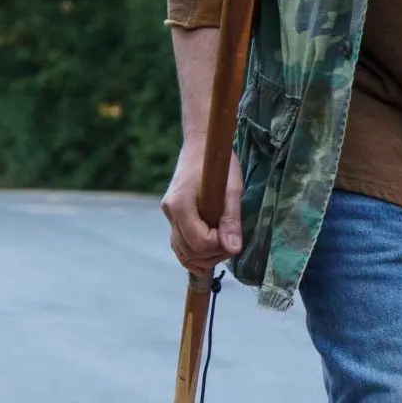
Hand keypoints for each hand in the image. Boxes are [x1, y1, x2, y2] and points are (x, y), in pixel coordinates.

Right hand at [161, 143, 244, 274]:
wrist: (201, 145)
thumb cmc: (217, 163)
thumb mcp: (231, 189)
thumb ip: (231, 220)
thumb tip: (233, 249)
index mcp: (180, 205)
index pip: (199, 242)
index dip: (218, 245)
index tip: (232, 234)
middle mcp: (169, 213)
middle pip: (189, 251)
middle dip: (213, 254)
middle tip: (231, 244)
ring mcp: (168, 215)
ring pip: (182, 251)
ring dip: (204, 257)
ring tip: (223, 247)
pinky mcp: (172, 217)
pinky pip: (179, 244)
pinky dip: (193, 254)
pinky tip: (208, 255)